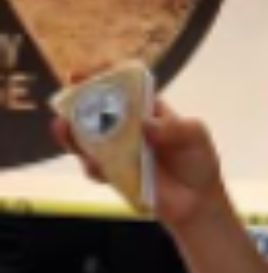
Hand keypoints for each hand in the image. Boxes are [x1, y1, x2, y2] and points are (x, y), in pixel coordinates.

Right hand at [51, 91, 227, 231]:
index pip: (122, 86)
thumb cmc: (198, 161)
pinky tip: (94, 163)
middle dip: (78, 100)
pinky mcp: (114, 174)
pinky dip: (91, 164)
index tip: (87, 72)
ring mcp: (117, 150)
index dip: (103, 75)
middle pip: (96, 109)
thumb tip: (146, 124)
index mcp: (146, 109)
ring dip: (72, 132)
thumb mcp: (195, 136)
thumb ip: (175, 128)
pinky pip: (95, 167)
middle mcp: (127, 127)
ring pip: (87, 137)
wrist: (197, 200)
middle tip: (69, 95)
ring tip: (64, 126)